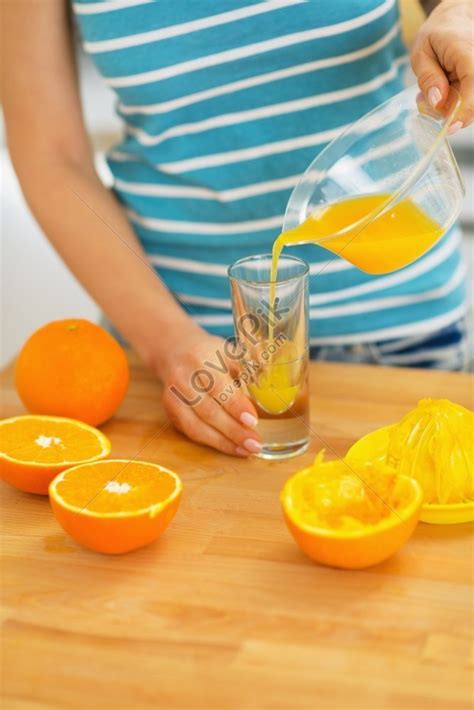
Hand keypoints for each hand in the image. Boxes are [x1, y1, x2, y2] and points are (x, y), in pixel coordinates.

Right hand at [159, 327, 261, 456]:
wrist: (175, 351)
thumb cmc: (209, 353)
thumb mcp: (229, 351)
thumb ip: (249, 367)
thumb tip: (272, 385)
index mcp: (200, 359)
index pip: (218, 386)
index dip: (235, 406)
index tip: (253, 420)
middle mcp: (182, 379)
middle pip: (207, 410)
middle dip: (233, 431)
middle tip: (255, 443)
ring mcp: (172, 397)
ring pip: (196, 426)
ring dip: (223, 442)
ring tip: (246, 450)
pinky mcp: (170, 412)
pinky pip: (191, 432)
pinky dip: (213, 442)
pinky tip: (232, 447)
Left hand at [411, 0, 473, 130]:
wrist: (454, 22)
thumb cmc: (436, 35)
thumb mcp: (421, 53)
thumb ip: (428, 77)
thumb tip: (437, 101)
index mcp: (466, 50)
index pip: (473, 82)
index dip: (465, 108)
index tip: (451, 125)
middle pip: (473, 100)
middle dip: (450, 112)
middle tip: (425, 104)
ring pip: (470, 104)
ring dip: (448, 108)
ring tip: (429, 93)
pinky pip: (467, 100)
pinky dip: (451, 104)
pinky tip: (439, 92)